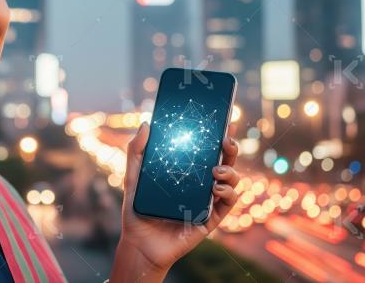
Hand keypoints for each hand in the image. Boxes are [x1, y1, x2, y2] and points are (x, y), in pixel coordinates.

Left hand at [116, 121, 240, 271]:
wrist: (139, 244)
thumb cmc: (137, 210)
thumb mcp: (133, 177)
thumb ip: (136, 151)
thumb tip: (145, 124)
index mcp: (186, 171)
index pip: (204, 149)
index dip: (215, 135)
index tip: (221, 121)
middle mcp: (200, 183)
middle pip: (223, 161)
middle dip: (230, 149)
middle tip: (226, 140)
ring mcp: (207, 200)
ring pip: (231, 181)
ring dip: (230, 171)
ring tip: (216, 170)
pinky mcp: (211, 218)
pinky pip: (228, 203)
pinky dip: (227, 192)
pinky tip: (216, 188)